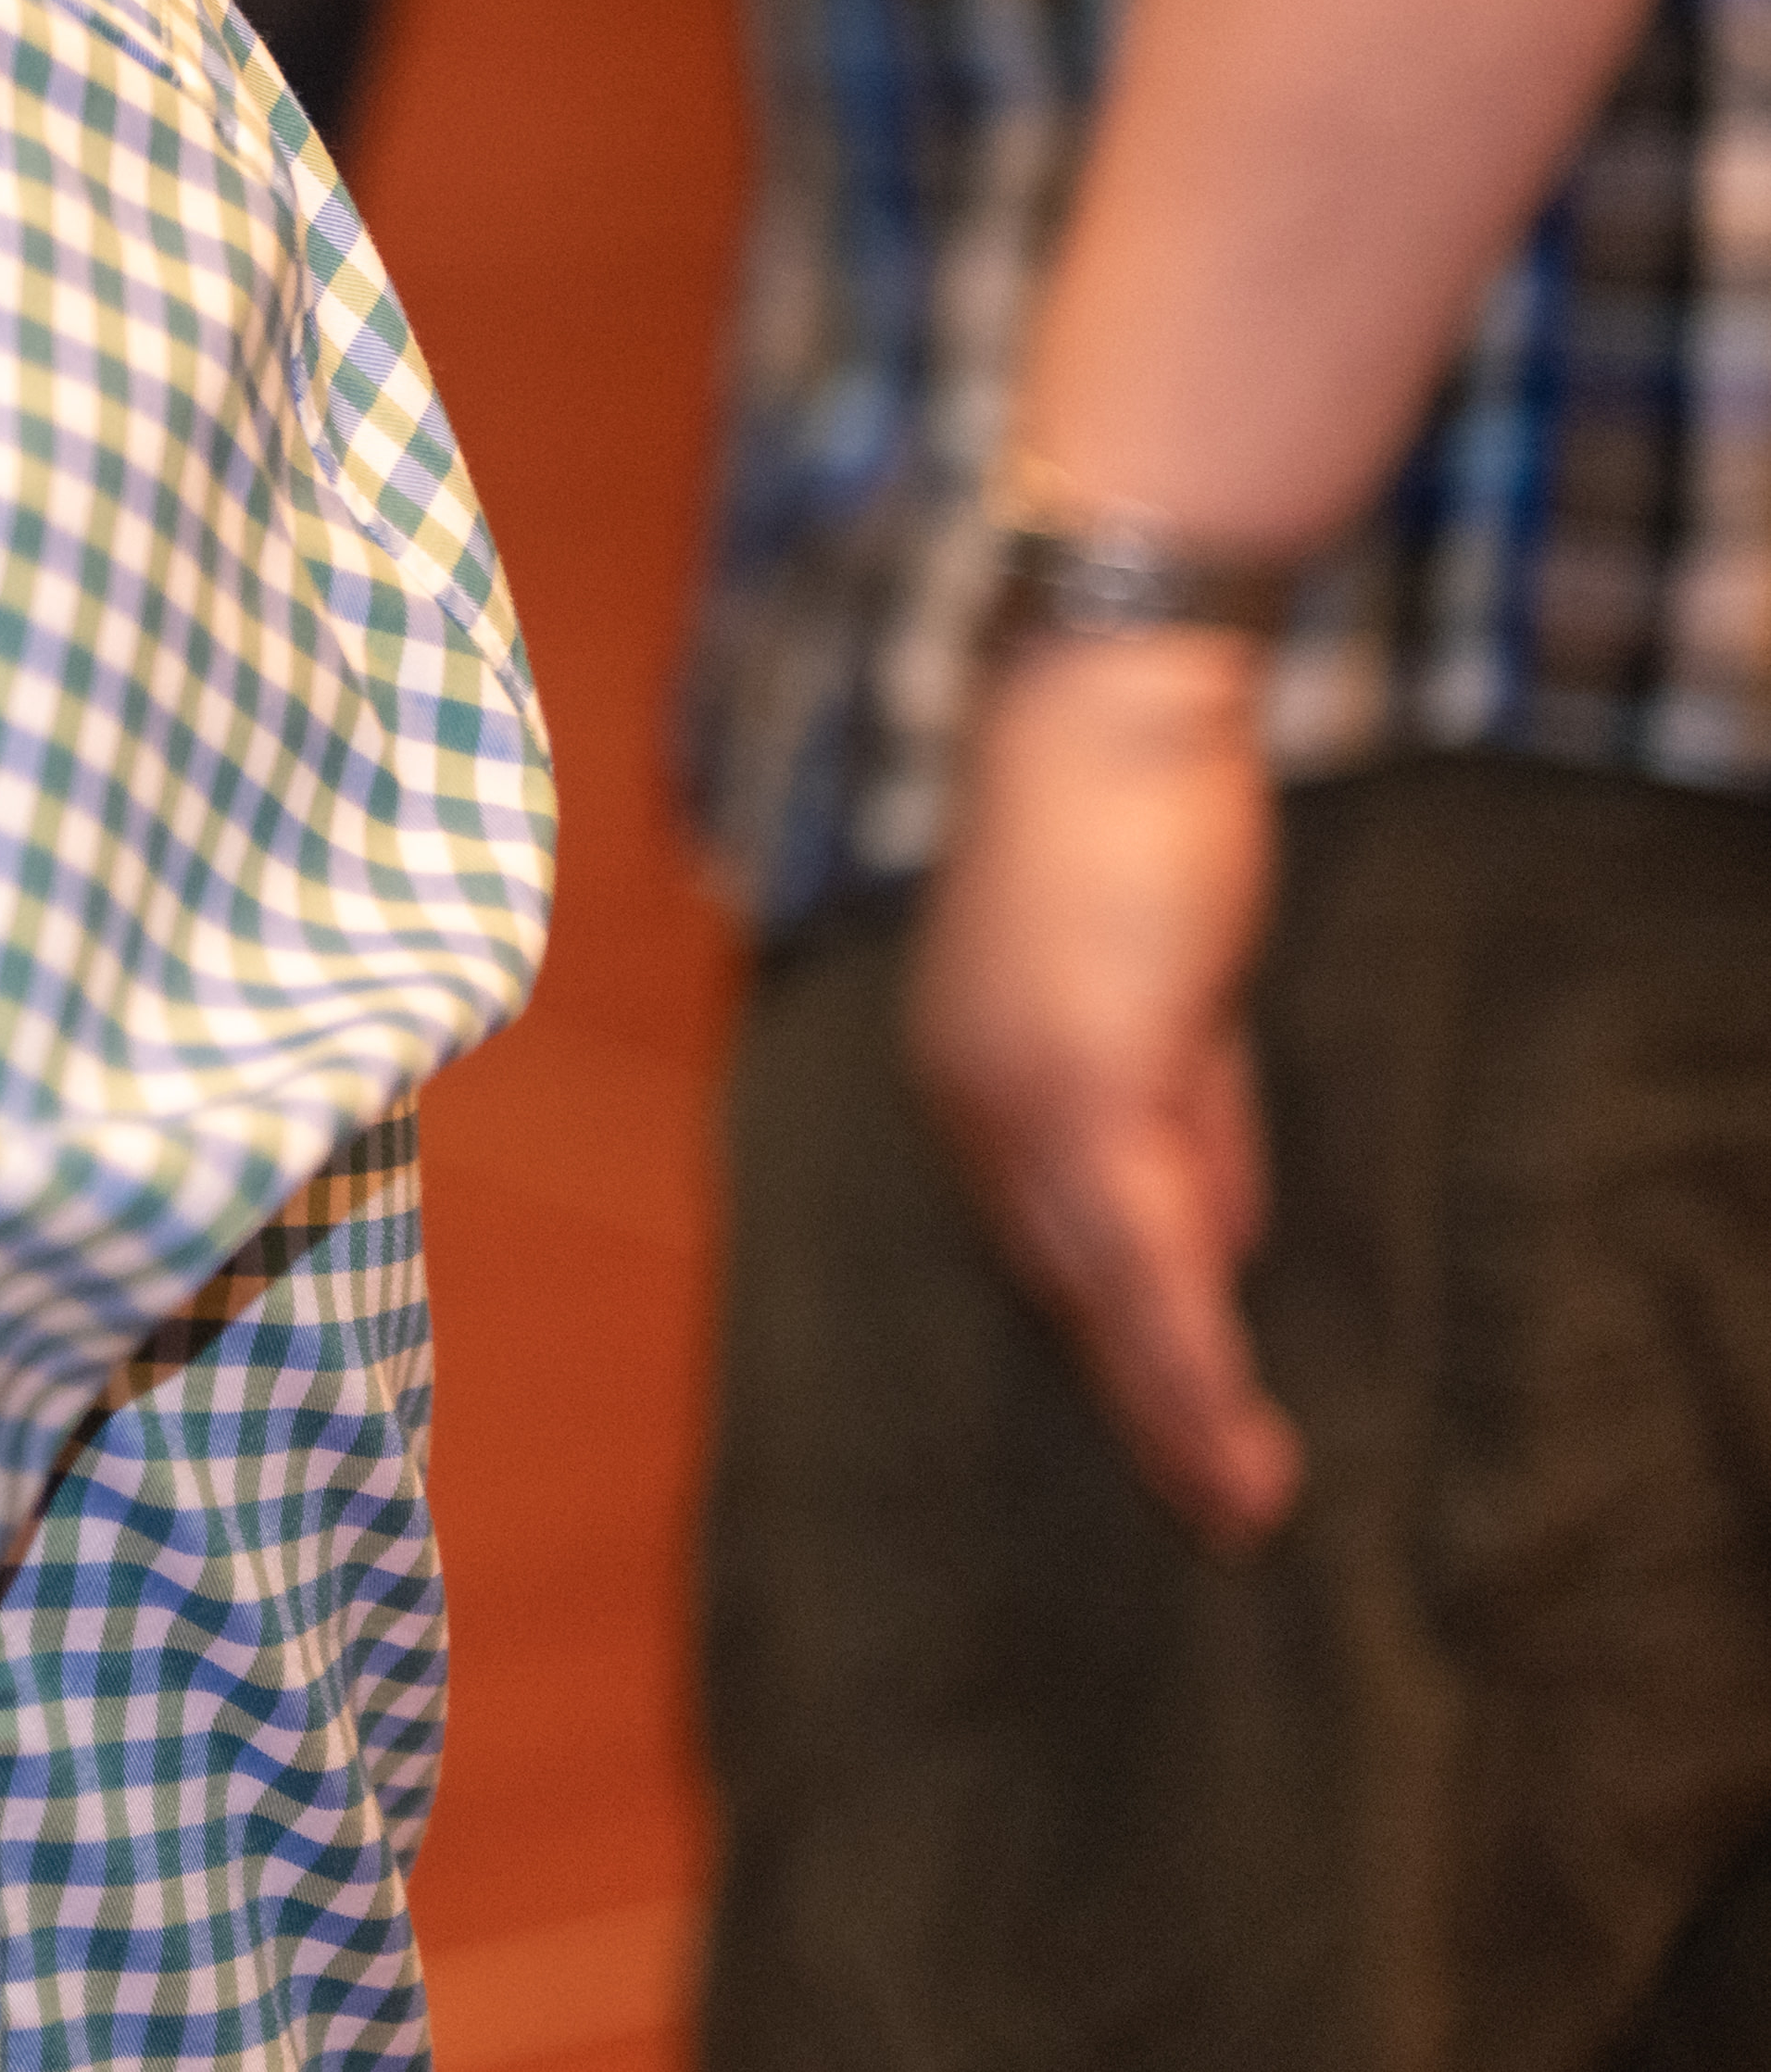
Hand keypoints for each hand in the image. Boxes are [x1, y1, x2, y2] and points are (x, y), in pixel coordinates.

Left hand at [906, 623, 1303, 1548]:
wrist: (1107, 701)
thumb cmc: (1138, 823)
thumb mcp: (1168, 1005)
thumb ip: (1184, 1127)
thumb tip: (1211, 1250)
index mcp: (970, 1073)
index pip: (1043, 1235)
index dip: (1113, 1337)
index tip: (1170, 1427)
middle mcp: (967, 1092)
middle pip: (1061, 1278)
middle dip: (1141, 1398)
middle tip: (1216, 1505)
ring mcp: (1015, 1088)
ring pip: (1099, 1284)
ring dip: (1171, 1404)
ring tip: (1239, 1502)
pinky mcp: (1086, 1075)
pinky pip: (1140, 1244)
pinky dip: (1183, 1345)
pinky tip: (1228, 1418)